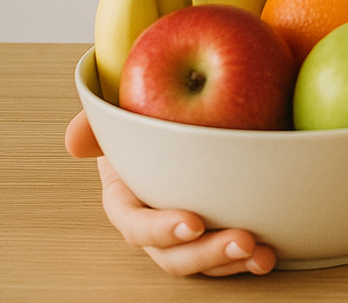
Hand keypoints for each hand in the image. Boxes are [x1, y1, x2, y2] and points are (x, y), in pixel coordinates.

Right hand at [65, 110, 274, 276]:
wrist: (205, 86)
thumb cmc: (157, 96)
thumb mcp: (127, 99)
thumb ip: (102, 116)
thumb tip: (75, 141)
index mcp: (129, 190)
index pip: (134, 220)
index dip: (159, 228)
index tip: (194, 221)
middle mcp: (158, 213)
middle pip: (172, 253)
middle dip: (204, 253)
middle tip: (242, 241)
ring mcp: (192, 222)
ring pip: (203, 258)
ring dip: (229, 262)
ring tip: (261, 255)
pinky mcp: (223, 221)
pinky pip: (231, 251)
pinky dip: (250, 257)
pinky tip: (272, 253)